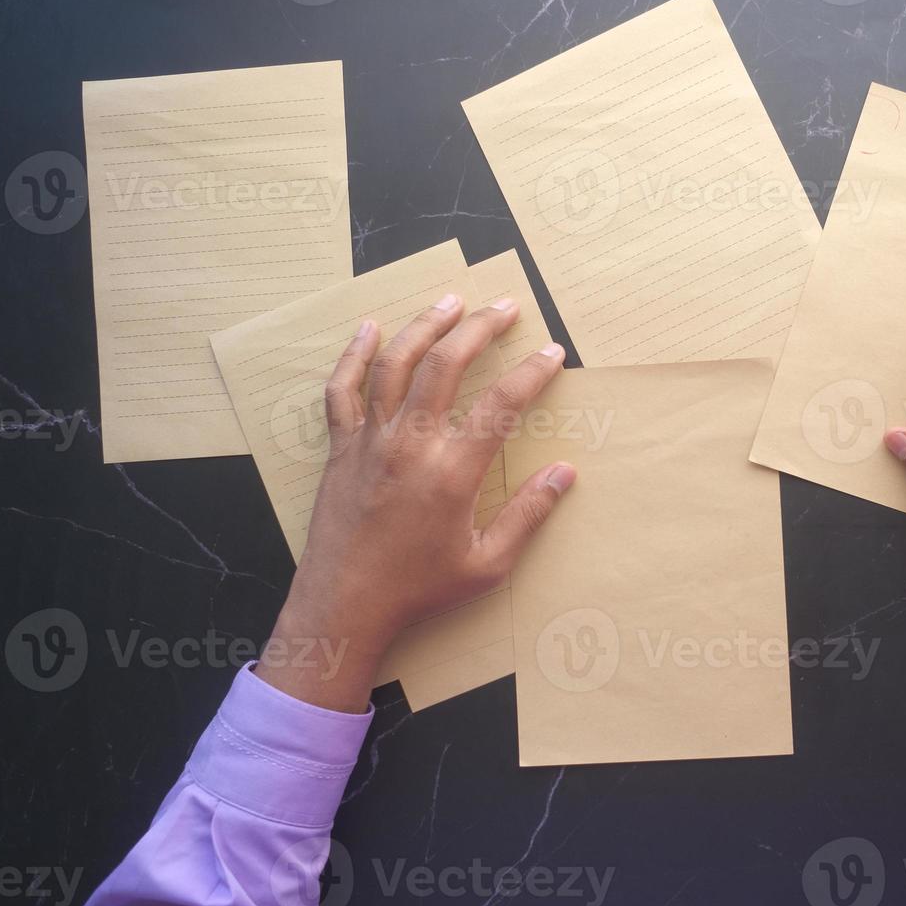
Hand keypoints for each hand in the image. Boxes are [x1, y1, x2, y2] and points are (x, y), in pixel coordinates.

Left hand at [257, 294, 575, 710]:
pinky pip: (343, 390)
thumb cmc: (418, 590)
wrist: (344, 605)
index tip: (552, 353)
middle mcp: (409, 444)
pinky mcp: (341, 449)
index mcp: (451, 472)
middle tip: (505, 306)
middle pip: (446, 364)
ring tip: (451, 301)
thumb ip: (528, 515)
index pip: (501, 404)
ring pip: (395, 364)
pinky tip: (369, 330)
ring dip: (424, 325)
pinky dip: (354, 356)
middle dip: (480, 328)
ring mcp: (370, 441)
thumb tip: (565, 473)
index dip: (532, 372)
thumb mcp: (487, 564)